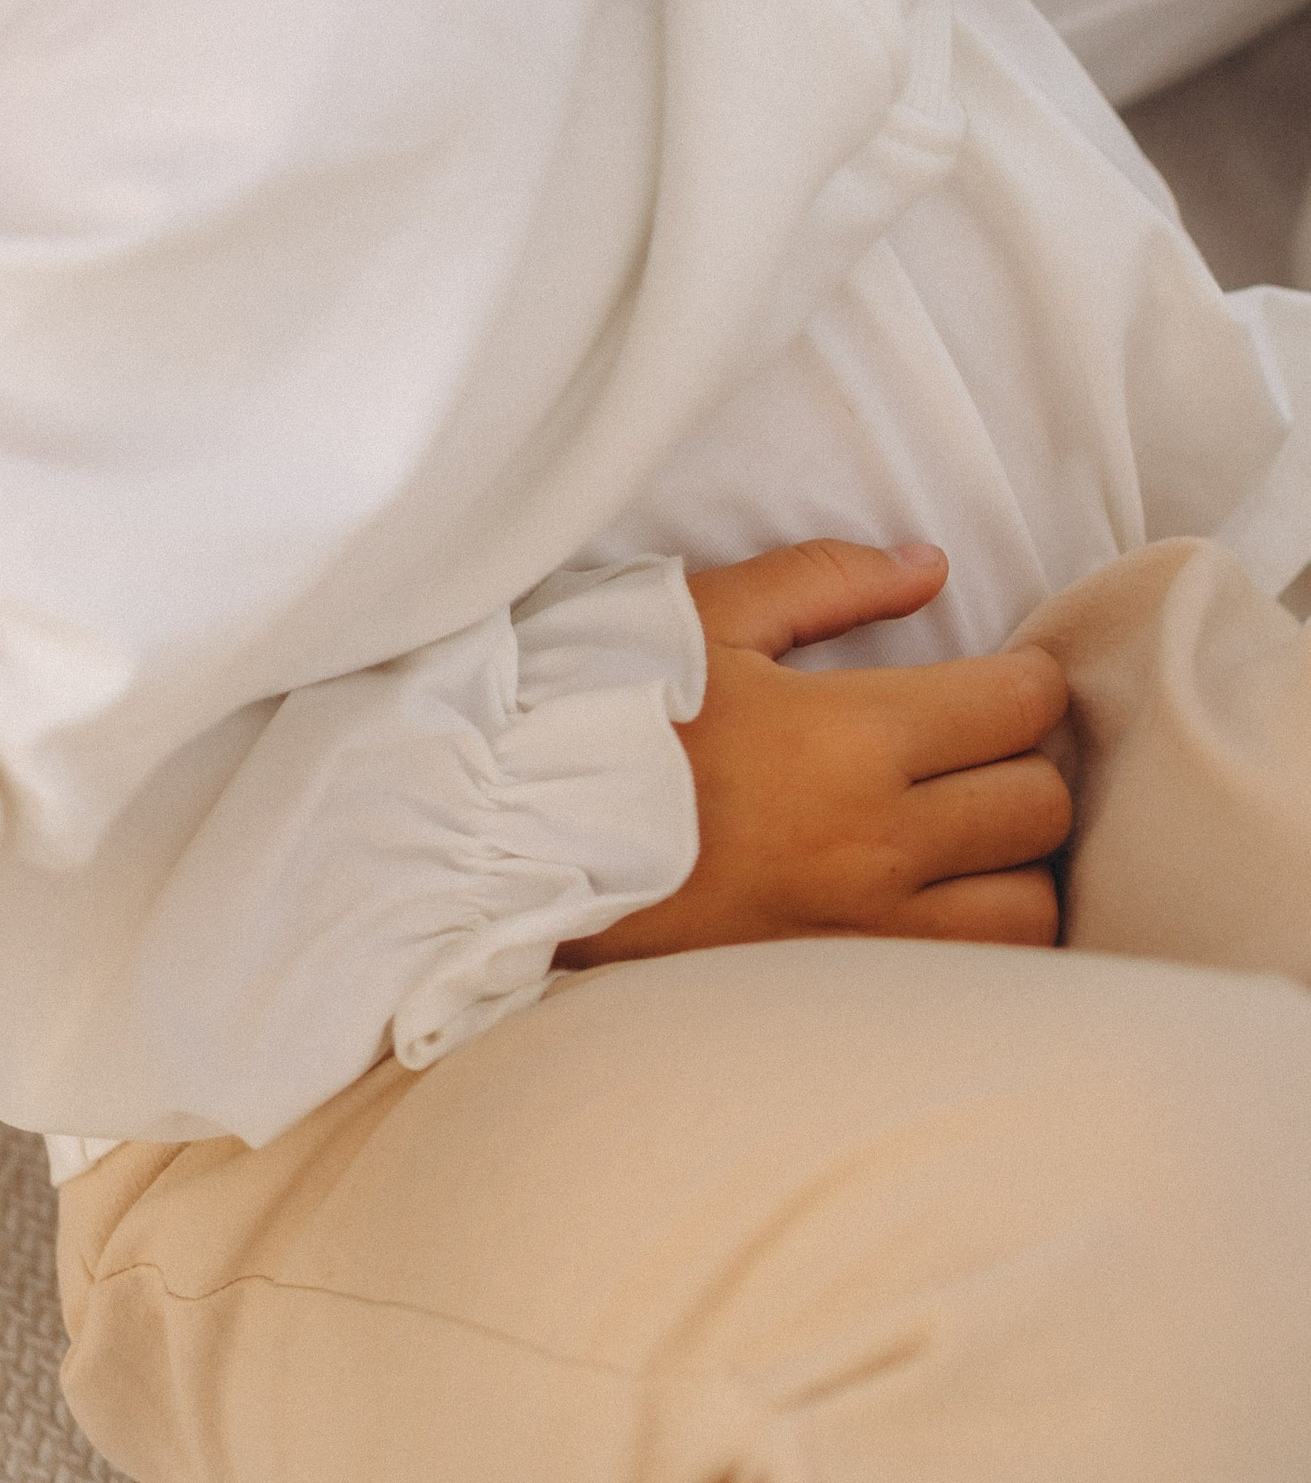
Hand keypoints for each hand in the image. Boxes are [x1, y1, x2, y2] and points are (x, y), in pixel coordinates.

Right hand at [557, 538, 1071, 966]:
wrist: (515, 836)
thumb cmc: (605, 710)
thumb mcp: (707, 616)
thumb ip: (827, 581)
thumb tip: (929, 568)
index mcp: (850, 737)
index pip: (1018, 708)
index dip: (1033, 680)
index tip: (1011, 672)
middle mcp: (876, 843)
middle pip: (1039, 807)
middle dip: (1028, 761)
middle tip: (985, 743)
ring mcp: (862, 930)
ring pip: (1027, 908)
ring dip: (1016, 861)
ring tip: (973, 829)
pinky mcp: (839, 988)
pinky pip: (971, 975)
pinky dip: (983, 935)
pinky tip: (943, 898)